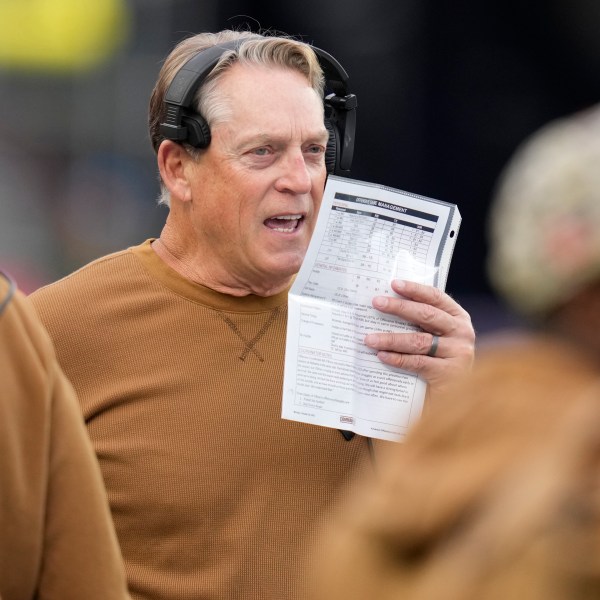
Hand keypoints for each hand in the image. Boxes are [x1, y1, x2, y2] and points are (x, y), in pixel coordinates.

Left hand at [364, 279, 474, 395]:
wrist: (457, 397)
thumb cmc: (440, 363)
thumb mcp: (436, 338)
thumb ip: (421, 323)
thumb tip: (388, 304)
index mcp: (458, 318)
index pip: (436, 298)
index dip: (415, 290)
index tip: (394, 284)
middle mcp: (462, 332)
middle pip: (426, 315)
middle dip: (398, 307)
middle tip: (376, 302)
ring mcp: (458, 353)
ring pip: (419, 341)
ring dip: (391, 338)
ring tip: (369, 338)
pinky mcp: (449, 373)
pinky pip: (417, 362)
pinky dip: (397, 358)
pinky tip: (381, 355)